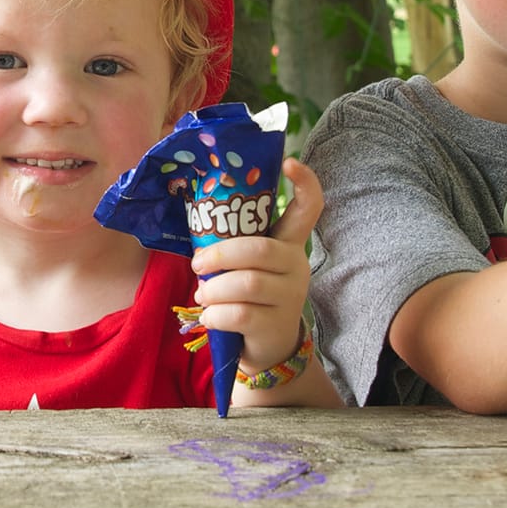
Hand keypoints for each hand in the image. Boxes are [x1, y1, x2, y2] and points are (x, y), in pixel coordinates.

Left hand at [190, 158, 322, 374]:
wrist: (269, 346)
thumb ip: (235, 243)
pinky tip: (210, 316)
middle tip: (197, 264)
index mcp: (288, 243)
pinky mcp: (276, 325)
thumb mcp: (249, 265)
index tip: (291, 161)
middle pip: (258, 251)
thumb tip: (199, 216)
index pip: (309, 208)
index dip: (305, 183)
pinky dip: (215, 315)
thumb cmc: (251, 294)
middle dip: (219, 256)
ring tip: (203, 294)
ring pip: (246, 285)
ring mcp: (290, 297)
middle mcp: (296, 266)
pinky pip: (239, 314)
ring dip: (213, 289)